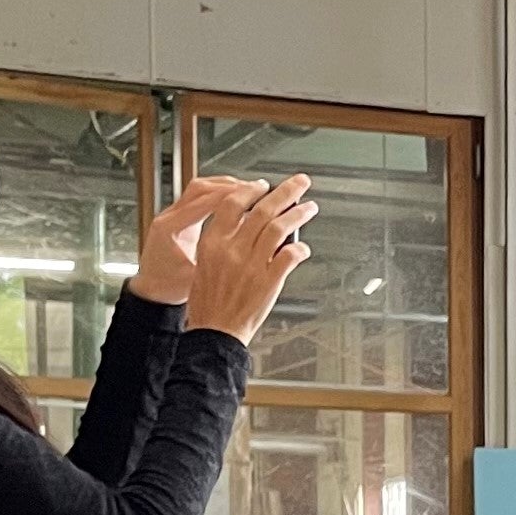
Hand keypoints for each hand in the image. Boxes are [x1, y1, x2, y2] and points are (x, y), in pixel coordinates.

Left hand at [130, 177, 257, 307]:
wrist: (151, 291)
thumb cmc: (170, 287)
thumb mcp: (196, 278)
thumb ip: (216, 262)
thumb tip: (245, 251)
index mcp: (171, 229)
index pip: (204, 202)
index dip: (231, 195)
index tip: (252, 193)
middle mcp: (169, 217)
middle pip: (200, 187)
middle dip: (229, 185)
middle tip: (254, 188)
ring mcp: (171, 215)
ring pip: (198, 189)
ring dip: (223, 187)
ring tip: (247, 191)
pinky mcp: (177, 218)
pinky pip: (198, 198)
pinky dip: (217, 195)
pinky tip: (234, 202)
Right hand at [184, 176, 317, 341]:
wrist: (214, 332)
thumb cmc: (209, 302)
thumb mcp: (205, 263)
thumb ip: (225, 242)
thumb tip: (250, 226)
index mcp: (213, 241)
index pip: (233, 203)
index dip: (253, 190)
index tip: (266, 185)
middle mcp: (232, 249)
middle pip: (262, 210)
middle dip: (285, 192)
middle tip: (300, 182)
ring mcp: (251, 264)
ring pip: (279, 228)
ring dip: (298, 214)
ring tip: (310, 207)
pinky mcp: (268, 282)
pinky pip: (289, 257)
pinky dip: (300, 249)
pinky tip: (305, 248)